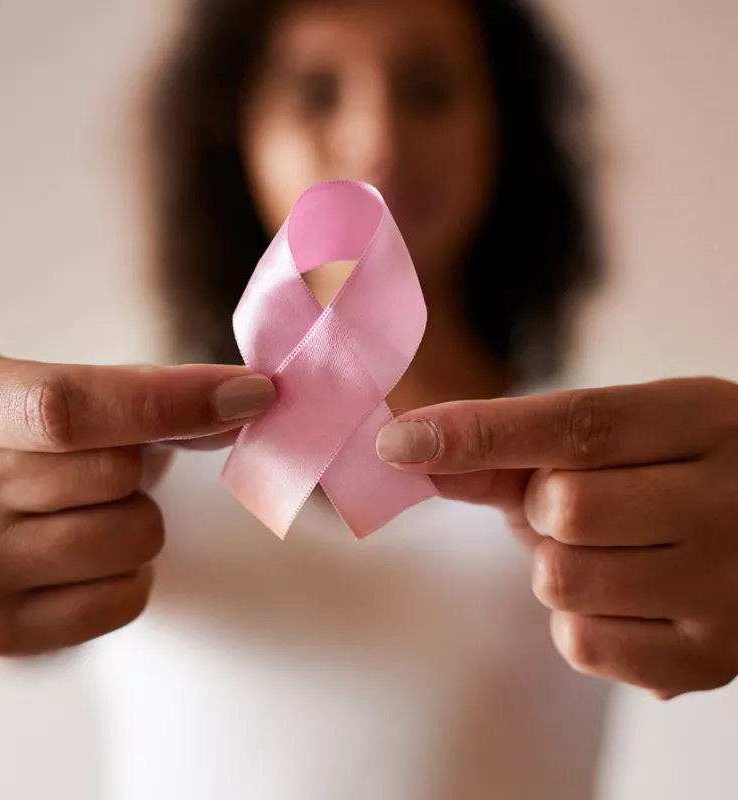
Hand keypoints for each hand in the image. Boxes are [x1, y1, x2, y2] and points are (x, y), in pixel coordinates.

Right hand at [0, 348, 274, 655]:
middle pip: (115, 473)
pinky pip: (129, 597)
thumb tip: (245, 401)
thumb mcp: (51, 388)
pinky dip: (131, 573)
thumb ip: (140, 391)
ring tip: (87, 510)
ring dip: (138, 518)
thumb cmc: (24, 439)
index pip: (64, 408)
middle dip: (142, 464)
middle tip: (105, 465)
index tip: (249, 394)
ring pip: (135, 536)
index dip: (169, 400)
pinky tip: (85, 556)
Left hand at [377, 378, 737, 697]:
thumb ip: (504, 448)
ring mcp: (727, 585)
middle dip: (541, 508)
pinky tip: (619, 599)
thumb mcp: (597, 447)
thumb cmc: (650, 477)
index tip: (395, 442)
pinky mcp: (712, 659)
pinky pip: (581, 643)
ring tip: (606, 552)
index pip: (577, 424)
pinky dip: (576, 622)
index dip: (479, 431)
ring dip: (556, 565)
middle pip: (565, 507)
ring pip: (563, 579)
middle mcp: (729, 500)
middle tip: (578, 507)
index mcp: (701, 419)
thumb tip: (407, 451)